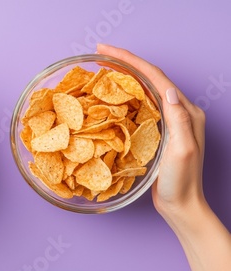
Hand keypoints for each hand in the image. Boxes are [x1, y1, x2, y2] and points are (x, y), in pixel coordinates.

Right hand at [97, 44, 230, 270]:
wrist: (180, 205)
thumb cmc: (181, 181)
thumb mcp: (182, 150)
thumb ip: (178, 119)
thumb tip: (166, 90)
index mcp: (185, 111)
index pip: (156, 77)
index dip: (130, 61)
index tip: (106, 50)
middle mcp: (177, 111)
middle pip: (149, 78)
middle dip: (125, 62)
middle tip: (100, 54)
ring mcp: (166, 121)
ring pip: (143, 90)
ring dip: (124, 76)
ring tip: (102, 69)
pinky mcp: (156, 131)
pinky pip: (139, 105)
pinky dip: (124, 95)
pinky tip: (110, 95)